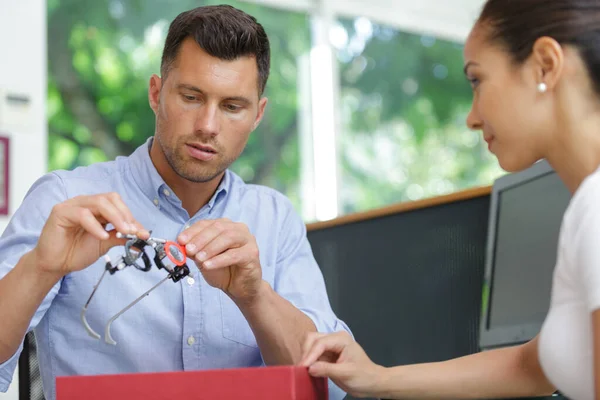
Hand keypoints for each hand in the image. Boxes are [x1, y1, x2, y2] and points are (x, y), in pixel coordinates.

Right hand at [32, 193, 148, 276]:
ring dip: (115, 217)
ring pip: (99, 202)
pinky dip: (96, 226)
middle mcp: (85, 202)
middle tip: (133, 231)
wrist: (56, 265)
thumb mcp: (105, 243)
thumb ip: (121, 236)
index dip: (131, 217)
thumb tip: (142, 236)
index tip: (143, 233)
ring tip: (123, 233)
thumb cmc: (77, 251)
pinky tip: (102, 237)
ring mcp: (72, 205)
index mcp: (96, 207)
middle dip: (125, 215)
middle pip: (110, 199)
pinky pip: (83, 214)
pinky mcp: (60, 212)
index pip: (118, 204)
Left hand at [178, 218, 261, 301]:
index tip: (180, 240)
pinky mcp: (252, 253)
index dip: (192, 231)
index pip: (207, 223)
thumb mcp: (204, 260)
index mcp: (226, 226)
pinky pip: (234, 254)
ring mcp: (248, 240)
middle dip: (200, 239)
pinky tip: (208, 265)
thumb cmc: (224, 271)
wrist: (240, 288)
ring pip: (228, 238)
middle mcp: (238, 229)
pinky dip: (219, 260)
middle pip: (218, 228)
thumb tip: (182, 246)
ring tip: (198, 259)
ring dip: (210, 248)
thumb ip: (195, 251)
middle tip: (189, 250)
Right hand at [299, 331, 384, 397]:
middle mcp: (334, 338)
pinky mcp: (327, 354)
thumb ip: (327, 369)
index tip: (302, 367)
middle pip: (312, 339)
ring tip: (303, 370)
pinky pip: (313, 354)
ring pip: (310, 345)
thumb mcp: (346, 374)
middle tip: (301, 369)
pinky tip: (307, 369)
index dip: (310, 355)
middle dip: (306, 353)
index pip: (320, 343)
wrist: (372, 382)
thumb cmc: (364, 377)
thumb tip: (309, 368)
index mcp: (341, 339)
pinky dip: (309, 360)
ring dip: (306, 356)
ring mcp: (330, 345)